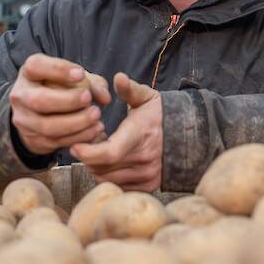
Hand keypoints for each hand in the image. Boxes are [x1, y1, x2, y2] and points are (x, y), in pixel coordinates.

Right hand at [10, 54, 110, 155]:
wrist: (40, 113)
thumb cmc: (60, 88)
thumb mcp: (73, 78)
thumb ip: (92, 83)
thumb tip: (105, 97)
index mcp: (29, 73)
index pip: (36, 66)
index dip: (58, 70)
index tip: (80, 74)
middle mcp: (21, 95)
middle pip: (39, 100)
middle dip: (67, 101)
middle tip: (88, 98)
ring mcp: (24, 119)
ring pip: (47, 126)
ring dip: (75, 122)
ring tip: (96, 116)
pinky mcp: (33, 139)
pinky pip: (55, 141)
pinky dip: (77, 137)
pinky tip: (94, 131)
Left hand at [71, 72, 162, 191]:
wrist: (189, 134)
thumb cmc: (162, 114)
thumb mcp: (147, 97)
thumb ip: (130, 89)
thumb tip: (118, 77)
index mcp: (140, 135)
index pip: (109, 153)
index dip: (88, 152)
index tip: (74, 147)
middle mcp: (144, 158)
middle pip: (101, 167)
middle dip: (89, 157)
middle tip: (92, 141)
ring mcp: (147, 175)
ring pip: (106, 179)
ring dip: (98, 167)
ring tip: (103, 150)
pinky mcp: (149, 185)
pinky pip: (118, 186)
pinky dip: (110, 176)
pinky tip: (114, 162)